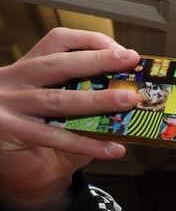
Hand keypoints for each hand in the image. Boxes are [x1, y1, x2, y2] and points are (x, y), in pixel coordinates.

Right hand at [0, 28, 140, 210]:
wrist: (9, 168)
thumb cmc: (37, 131)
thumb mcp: (57, 106)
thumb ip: (81, 96)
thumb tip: (128, 94)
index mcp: (27, 67)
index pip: (57, 41)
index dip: (89, 41)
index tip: (121, 50)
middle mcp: (13, 80)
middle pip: (57, 65)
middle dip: (96, 61)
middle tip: (129, 60)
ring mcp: (8, 104)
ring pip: (56, 99)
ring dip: (96, 99)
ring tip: (128, 100)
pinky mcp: (8, 130)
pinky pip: (54, 137)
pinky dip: (88, 144)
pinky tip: (114, 149)